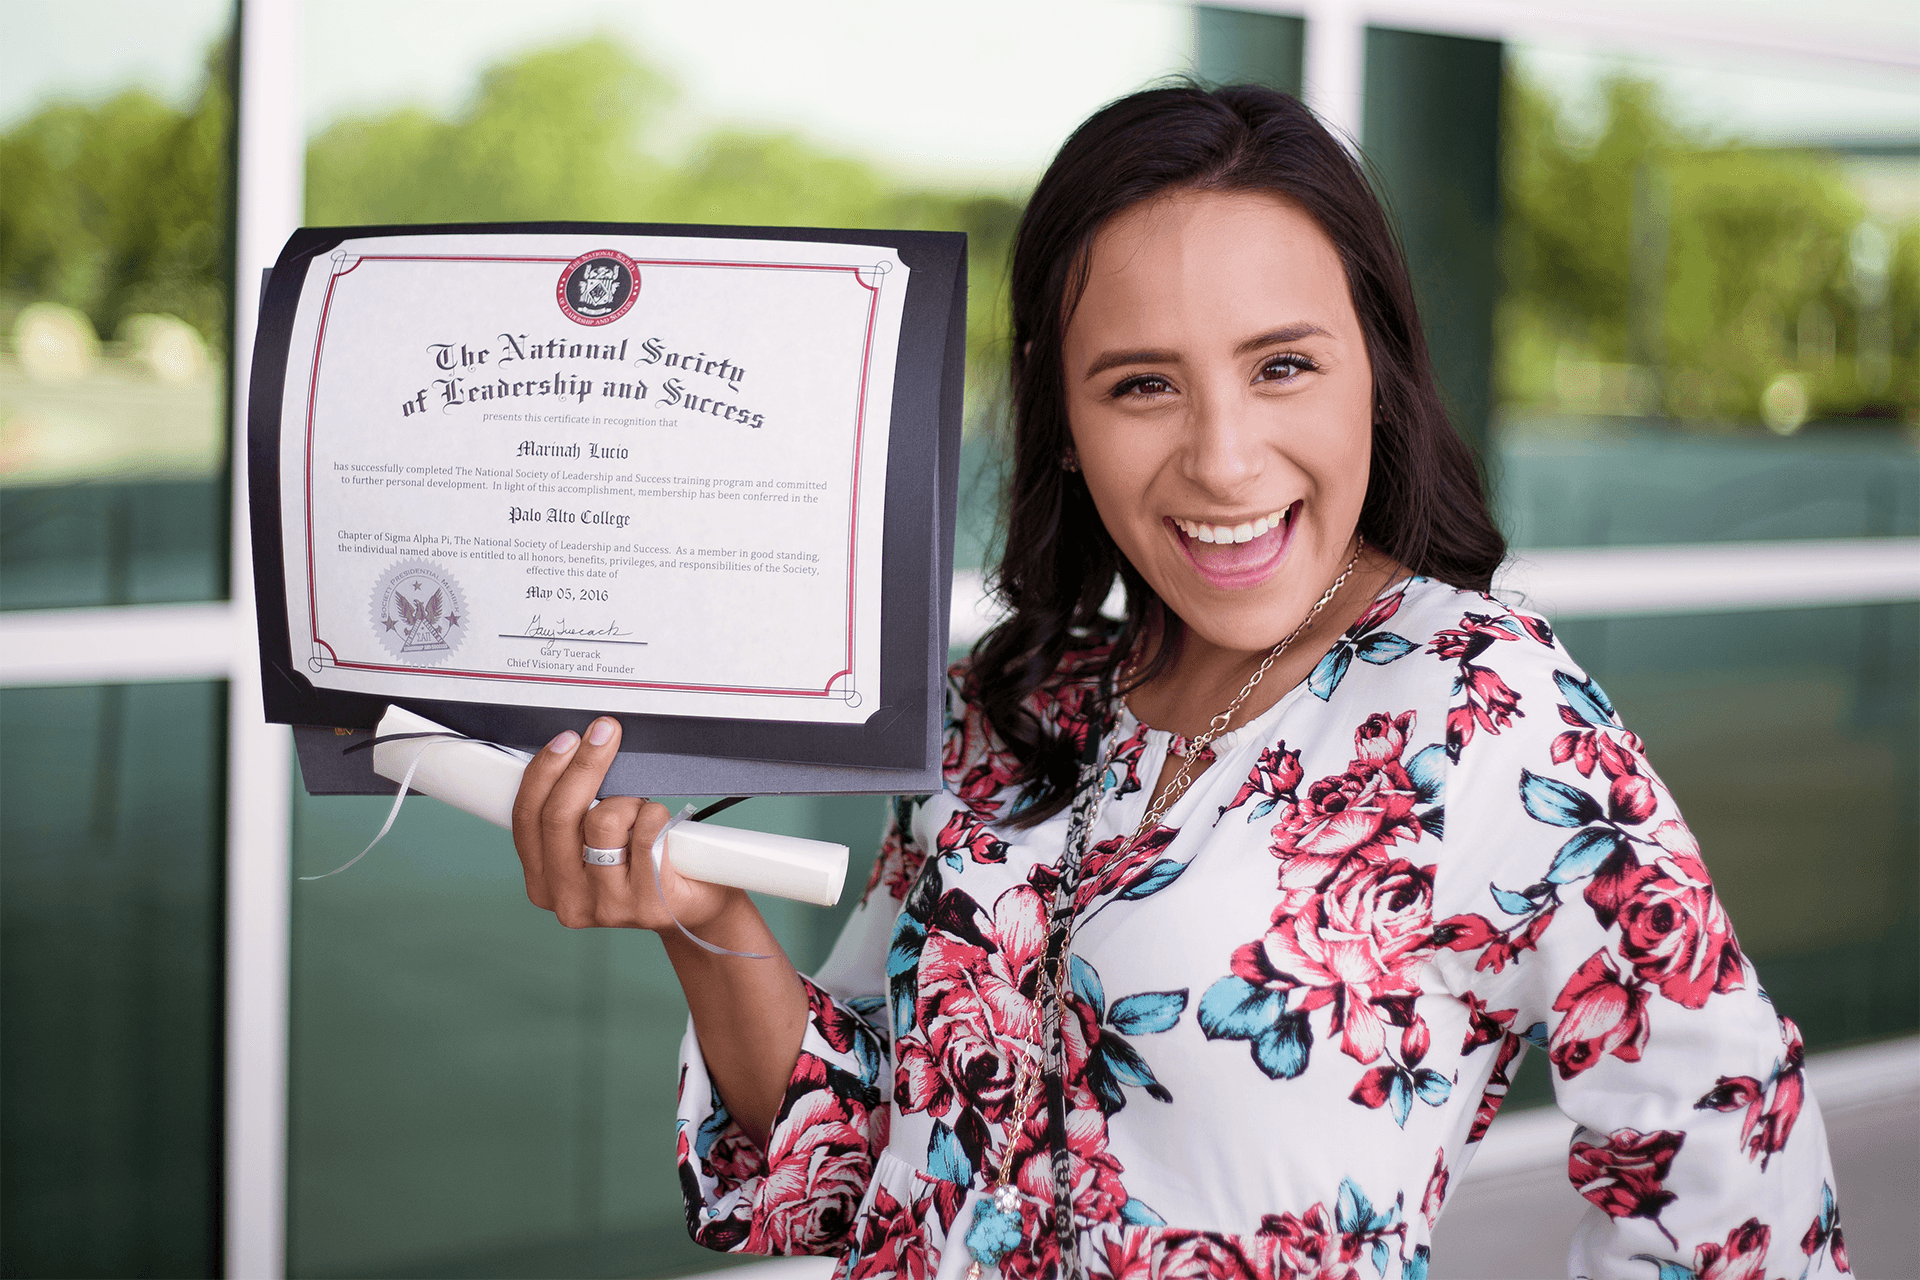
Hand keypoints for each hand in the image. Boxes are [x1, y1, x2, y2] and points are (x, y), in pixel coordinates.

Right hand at [510, 716, 739, 931]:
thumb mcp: (592, 843)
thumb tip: (572, 750)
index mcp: (543, 882)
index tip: (567, 739)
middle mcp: (567, 899)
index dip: (544, 771)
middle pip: (560, 815)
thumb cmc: (640, 866)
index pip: (527, 818)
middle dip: (584, 764)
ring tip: (642, 811)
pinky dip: (656, 816)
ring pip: (604, 821)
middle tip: (605, 733)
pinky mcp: (644, 903)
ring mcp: (605, 905)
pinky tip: (663, 827)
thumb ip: (573, 812)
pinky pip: (645, 833)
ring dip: (629, 801)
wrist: (693, 905)